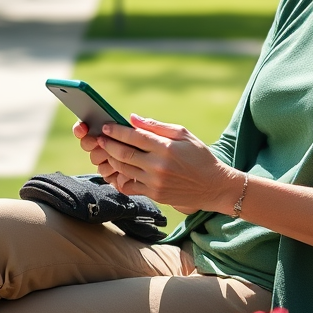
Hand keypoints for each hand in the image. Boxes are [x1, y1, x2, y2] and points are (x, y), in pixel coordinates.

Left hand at [94, 114, 239, 214]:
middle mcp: (158, 165)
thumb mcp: (183, 134)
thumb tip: (133, 118)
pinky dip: (120, 178)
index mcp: (166, 147)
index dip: (117, 131)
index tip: (106, 126)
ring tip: (105, 152)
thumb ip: (157, 126)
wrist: (213, 186)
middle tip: (99, 138)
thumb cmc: (199, 156)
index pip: (134, 136)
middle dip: (108, 144)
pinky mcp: (154, 194)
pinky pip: (130, 186)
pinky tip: (116, 171)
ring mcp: (155, 182)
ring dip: (111, 160)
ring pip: (124, 169)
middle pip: (124, 153)